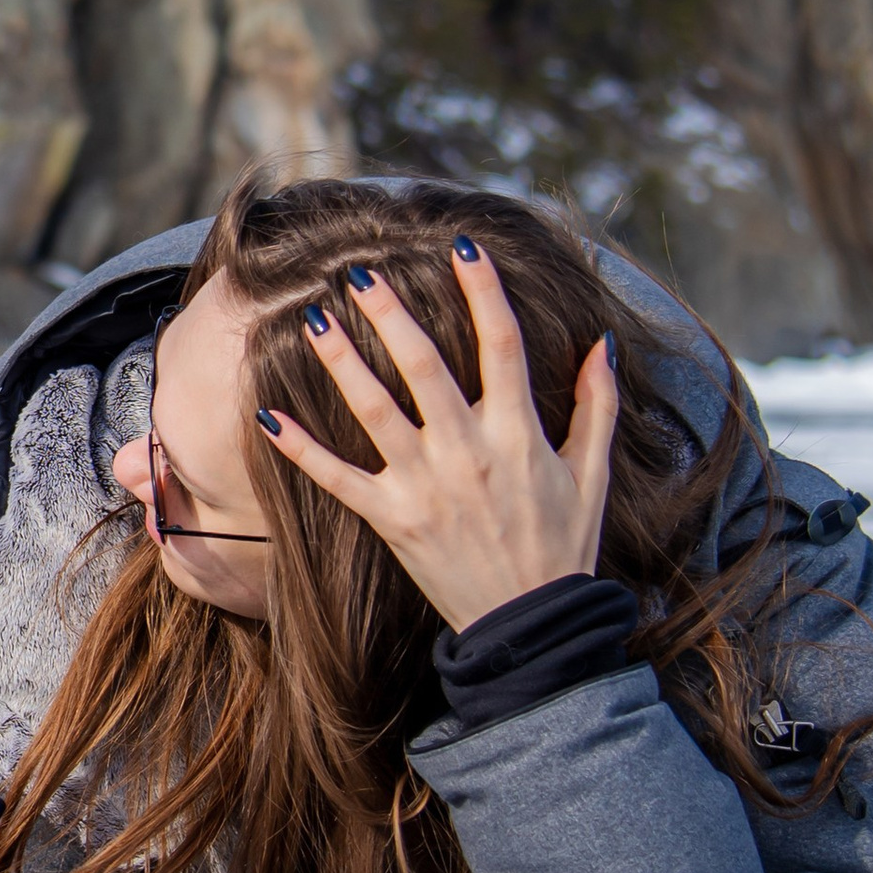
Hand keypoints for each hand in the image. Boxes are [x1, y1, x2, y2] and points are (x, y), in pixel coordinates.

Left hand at [260, 246, 616, 634]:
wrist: (532, 628)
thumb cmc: (564, 547)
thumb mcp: (593, 475)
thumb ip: (598, 406)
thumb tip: (604, 344)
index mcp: (520, 433)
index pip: (502, 344)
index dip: (484, 290)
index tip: (464, 244)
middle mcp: (470, 451)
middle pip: (424, 365)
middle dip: (391, 312)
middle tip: (359, 270)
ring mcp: (426, 486)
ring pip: (375, 410)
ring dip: (341, 362)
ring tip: (311, 318)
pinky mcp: (393, 521)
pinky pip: (339, 479)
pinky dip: (302, 449)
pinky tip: (268, 414)